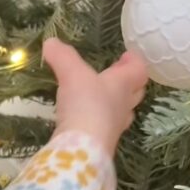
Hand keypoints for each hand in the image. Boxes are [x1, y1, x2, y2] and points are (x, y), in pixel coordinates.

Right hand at [43, 38, 147, 155]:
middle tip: (115, 73)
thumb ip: (62, 57)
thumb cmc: (86, 104)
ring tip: (100, 95)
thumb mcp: (72, 74)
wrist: (83, 148)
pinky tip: (85, 117)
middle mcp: (123, 107)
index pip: (139, 71)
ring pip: (122, 112)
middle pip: (135, 93)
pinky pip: (106, 127)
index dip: (135, 61)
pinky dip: (99, 119)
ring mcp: (114, 127)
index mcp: (122, 86)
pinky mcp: (101, 142)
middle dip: (127, 82)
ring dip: (115, 102)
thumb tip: (50, 42)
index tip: (126, 55)